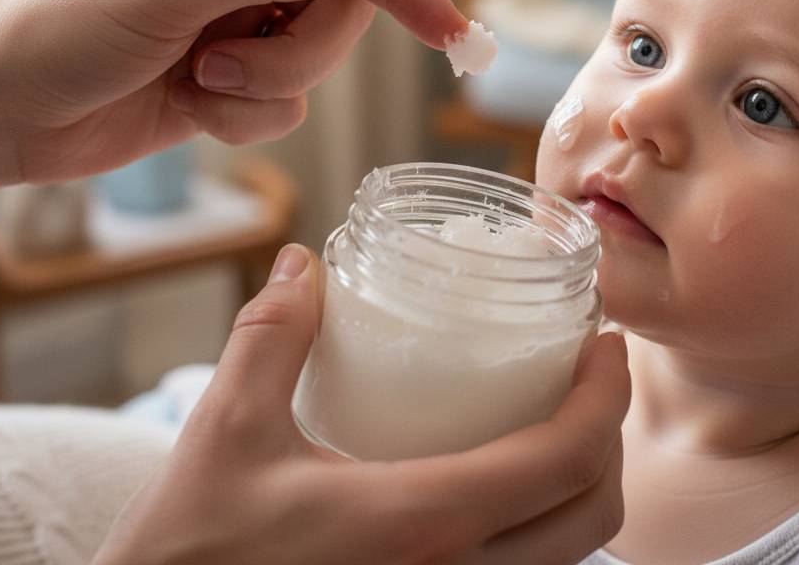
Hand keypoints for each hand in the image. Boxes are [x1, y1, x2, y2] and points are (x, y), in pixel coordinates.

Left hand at [0, 0, 466, 193]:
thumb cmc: (57, 29)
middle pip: (341, 11)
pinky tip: (188, 105)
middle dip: (295, 55)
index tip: (454, 36)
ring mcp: (241, 22)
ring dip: (260, 89)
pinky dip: (241, 118)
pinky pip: (284, 107)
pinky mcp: (232, 76)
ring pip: (316, 66)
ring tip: (194, 82)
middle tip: (225, 65)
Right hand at [93, 244, 630, 564]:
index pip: (561, 462)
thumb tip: (303, 263)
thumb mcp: (227, 432)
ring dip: (580, 489)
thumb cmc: (189, 556)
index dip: (605, 399)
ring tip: (556, 421)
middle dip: (609, 440)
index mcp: (418, 524)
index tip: (608, 345)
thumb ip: (271, 335)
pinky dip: (543, 533)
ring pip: (564, 561)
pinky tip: (502, 487)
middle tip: (590, 378)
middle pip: (590, 518)